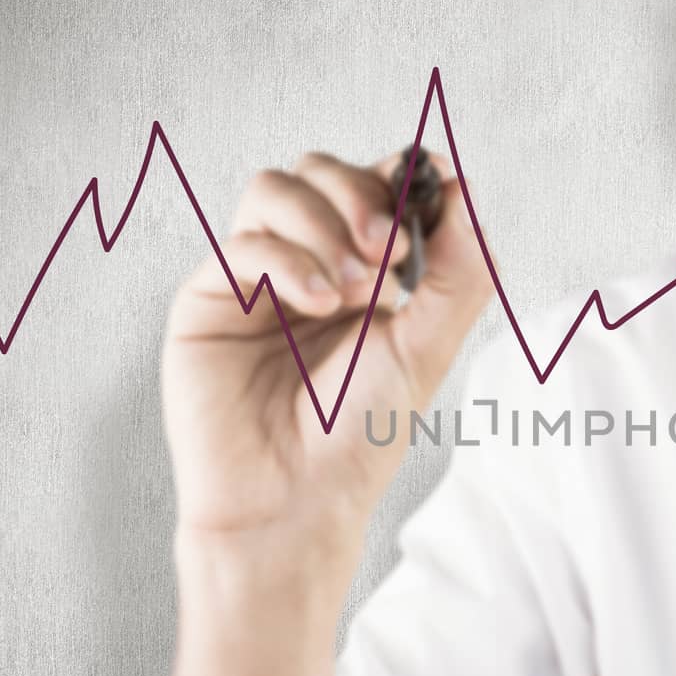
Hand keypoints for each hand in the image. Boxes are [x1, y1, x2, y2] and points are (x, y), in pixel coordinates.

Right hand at [161, 148, 493, 535]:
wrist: (295, 504)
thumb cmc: (357, 438)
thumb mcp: (426, 349)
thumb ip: (457, 272)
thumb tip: (466, 189)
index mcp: (362, 270)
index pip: (374, 184)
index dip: (400, 176)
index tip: (431, 199)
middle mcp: (306, 263)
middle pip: (320, 170)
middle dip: (362, 197)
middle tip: (393, 254)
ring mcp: (254, 278)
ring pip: (274, 190)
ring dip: (325, 224)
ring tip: (356, 290)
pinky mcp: (208, 299)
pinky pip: (242, 243)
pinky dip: (289, 260)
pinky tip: (319, 303)